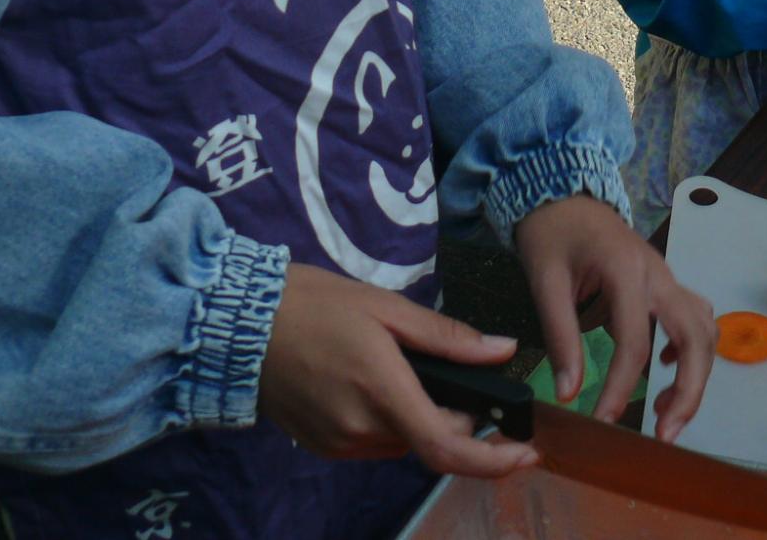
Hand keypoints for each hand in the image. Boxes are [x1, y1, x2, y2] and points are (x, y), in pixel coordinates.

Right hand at [258, 263, 535, 474]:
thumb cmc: (314, 304)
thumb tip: (503, 352)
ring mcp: (338, 444)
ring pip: (404, 441)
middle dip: (455, 415)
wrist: (239, 325)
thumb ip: (448, 337)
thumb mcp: (387, 308)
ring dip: (421, 416)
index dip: (494, 461)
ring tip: (402, 366)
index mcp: (382, 393)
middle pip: (431, 440)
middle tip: (449, 369)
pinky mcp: (322, 446)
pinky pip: (374, 441)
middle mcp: (360, 431)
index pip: (447, 448)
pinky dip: (391, 419)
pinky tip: (375, 381)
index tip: (527, 453)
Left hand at [515, 195, 715, 441]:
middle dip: (689, 390)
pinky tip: (663, 370)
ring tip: (664, 412)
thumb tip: (570, 393)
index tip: (603, 421)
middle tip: (665, 434)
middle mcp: (660, 274)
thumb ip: (560, 337)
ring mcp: (668, 278)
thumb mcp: (545, 282)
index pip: (635, 341)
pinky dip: (692, 351)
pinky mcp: (666, 284)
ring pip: (706, 330)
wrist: (564, 195)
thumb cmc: (552, 235)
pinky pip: (696, 320)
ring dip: (695, 375)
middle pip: (697, 336)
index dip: (622, 387)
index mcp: (627, 271)